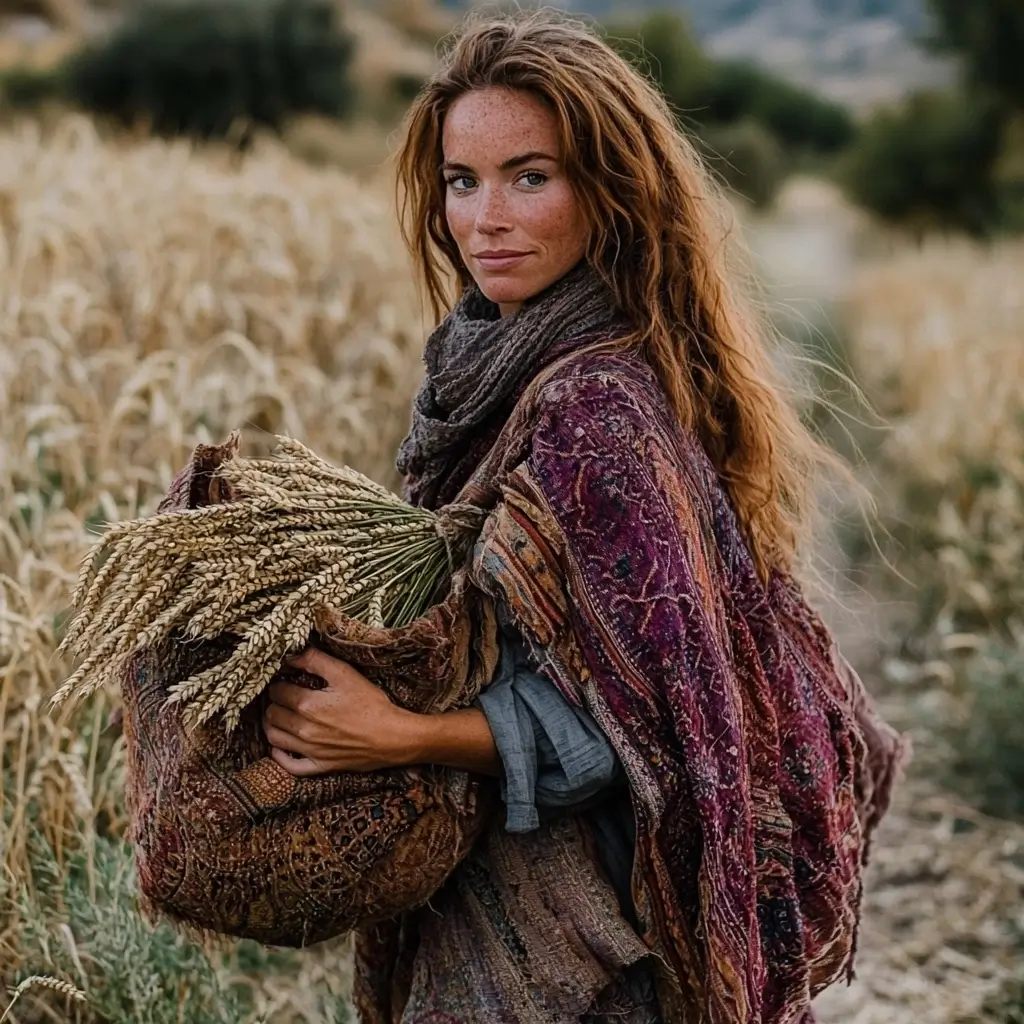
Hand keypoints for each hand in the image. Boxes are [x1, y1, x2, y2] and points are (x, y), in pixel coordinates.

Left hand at [262, 647, 417, 776]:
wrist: (393, 737)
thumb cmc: (371, 703)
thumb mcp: (345, 673)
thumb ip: (315, 660)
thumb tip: (291, 655)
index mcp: (307, 705)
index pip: (278, 692)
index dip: (278, 683)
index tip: (284, 680)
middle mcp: (303, 729)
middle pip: (272, 715)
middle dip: (274, 703)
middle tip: (283, 697)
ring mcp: (310, 750)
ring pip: (274, 739)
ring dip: (271, 726)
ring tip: (279, 716)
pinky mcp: (320, 766)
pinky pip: (290, 766)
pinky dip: (280, 756)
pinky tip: (281, 747)